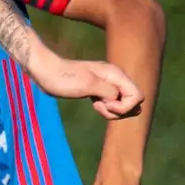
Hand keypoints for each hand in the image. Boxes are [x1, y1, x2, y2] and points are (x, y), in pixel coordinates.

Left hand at [25, 43, 142, 119]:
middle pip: (134, 102)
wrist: (46, 72)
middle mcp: (115, 78)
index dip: (125, 107)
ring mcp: (108, 84)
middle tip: (100, 106)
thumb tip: (120, 99)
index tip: (106, 104)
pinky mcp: (99, 90)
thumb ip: (109, 91)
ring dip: (112, 111)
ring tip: (96, 105)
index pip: (138, 96)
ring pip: (123, 104)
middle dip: (120, 111)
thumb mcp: (88, 85)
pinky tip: (93, 104)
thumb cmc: (64, 78)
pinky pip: (112, 104)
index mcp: (116, 74)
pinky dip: (106, 109)